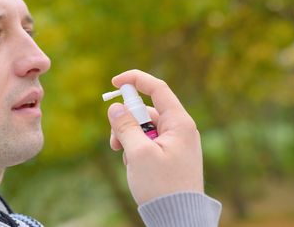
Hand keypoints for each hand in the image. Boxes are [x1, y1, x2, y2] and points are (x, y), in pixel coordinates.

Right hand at [107, 69, 203, 204]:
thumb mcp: (138, 153)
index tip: (114, 83)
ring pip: (144, 128)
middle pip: (146, 110)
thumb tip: (115, 107)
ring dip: (128, 138)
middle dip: (126, 121)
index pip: (157, 88)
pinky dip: (135, 148)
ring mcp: (175, 143)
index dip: (135, 80)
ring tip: (124, 157)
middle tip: (115, 141)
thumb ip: (125, 126)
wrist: (178, 218)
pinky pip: (148, 142)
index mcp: (179, 123)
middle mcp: (180, 129)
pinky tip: (133, 165)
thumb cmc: (162, 187)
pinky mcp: (170, 155)